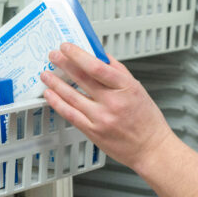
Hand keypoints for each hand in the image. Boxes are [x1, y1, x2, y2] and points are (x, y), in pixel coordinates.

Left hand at [40, 43, 175, 169]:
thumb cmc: (147, 120)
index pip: (97, 67)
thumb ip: (118, 71)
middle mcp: (113, 103)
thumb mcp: (137, 89)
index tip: (67, 48)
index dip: (78, 55)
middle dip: (64, 64)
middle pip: (82, 78)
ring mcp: (101, 118)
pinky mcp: (93, 131)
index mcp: (126, 88)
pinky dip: (58, 103)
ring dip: (56, 83)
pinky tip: (51, 95)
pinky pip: (70, 114)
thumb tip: (100, 55)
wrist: (150, 148)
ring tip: (47, 75)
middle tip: (53, 56)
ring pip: (72, 96)